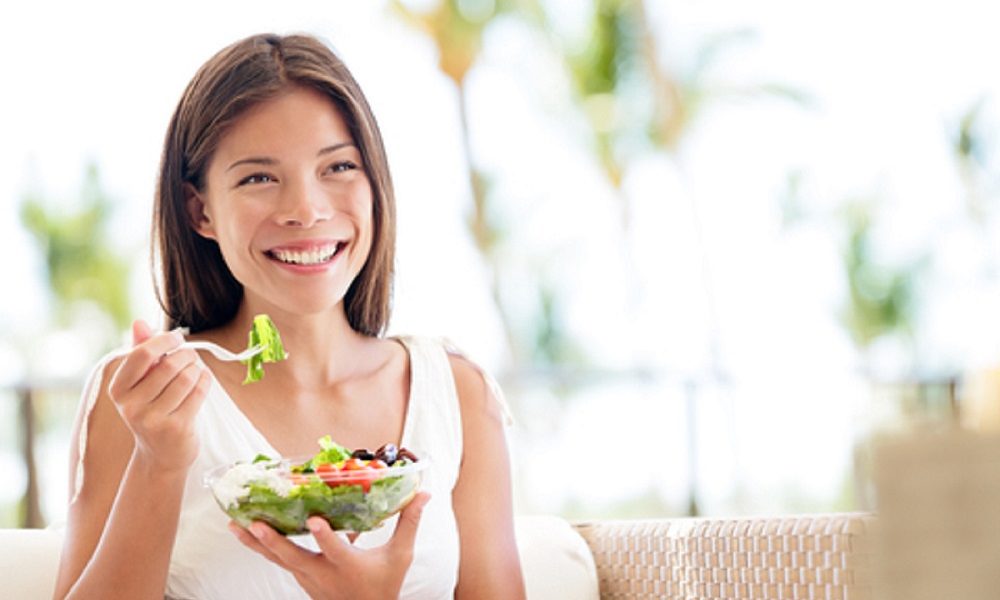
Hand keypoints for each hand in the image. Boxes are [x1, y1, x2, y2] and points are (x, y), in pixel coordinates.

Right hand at [108, 319, 210, 471]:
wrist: (160, 454)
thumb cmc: (152, 409)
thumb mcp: (140, 383)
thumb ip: (140, 351)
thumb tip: (139, 322)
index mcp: (118, 390)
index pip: (141, 355)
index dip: (163, 341)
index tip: (176, 339)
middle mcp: (131, 406)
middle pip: (169, 365)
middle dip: (186, 355)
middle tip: (191, 356)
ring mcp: (153, 419)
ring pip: (186, 378)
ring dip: (197, 369)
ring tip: (196, 370)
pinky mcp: (177, 428)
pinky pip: (198, 393)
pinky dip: (205, 381)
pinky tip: (203, 380)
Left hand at [229, 492, 430, 599]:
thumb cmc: (384, 584)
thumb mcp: (400, 555)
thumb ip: (410, 522)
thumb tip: (424, 493)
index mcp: (348, 566)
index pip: (335, 550)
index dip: (325, 536)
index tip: (316, 520)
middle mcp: (323, 574)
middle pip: (293, 557)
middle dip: (272, 540)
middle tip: (253, 523)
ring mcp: (308, 578)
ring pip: (277, 559)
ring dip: (255, 543)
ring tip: (234, 526)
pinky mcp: (301, 578)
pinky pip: (278, 561)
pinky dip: (262, 547)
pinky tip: (247, 532)